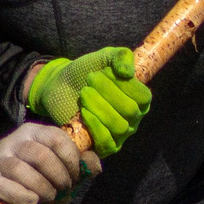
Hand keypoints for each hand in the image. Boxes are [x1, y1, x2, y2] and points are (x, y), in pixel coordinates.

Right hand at [0, 120, 96, 203]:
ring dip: (43, 189)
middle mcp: (13, 142)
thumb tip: (96, 164)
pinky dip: (24, 198)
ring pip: (22, 171)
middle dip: (59, 177)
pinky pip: (7, 187)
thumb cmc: (34, 182)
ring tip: (48, 196)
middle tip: (63, 188)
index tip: (75, 176)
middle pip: (42, 155)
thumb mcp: (59, 173)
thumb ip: (78, 167)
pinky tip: (31, 203)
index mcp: (33, 132)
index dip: (71, 160)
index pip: (57, 138)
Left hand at [28, 46, 152, 155]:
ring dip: (99, 107)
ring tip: (84, 93)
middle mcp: (134, 119)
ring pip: (119, 126)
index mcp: (139, 99)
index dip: (125, 85)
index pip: (143, 97)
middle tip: (89, 80)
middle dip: (108, 93)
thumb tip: (128, 72)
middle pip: (130, 111)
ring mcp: (120, 135)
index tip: (104, 71)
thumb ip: (120, 57)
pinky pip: (107, 143)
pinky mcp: (103, 146)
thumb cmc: (86, 72)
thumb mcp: (104, 58)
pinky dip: (95, 126)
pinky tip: (83, 112)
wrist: (60, 86)